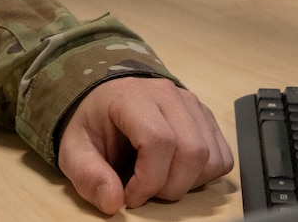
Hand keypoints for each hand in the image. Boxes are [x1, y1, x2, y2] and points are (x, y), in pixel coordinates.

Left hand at [58, 77, 234, 213]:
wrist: (105, 98)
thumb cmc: (93, 123)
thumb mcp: (74, 149)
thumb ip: (88, 175)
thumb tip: (113, 202)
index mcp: (132, 97)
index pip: (159, 141)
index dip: (149, 180)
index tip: (130, 196)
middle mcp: (168, 94)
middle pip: (192, 151)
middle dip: (170, 187)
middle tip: (146, 192)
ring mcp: (191, 103)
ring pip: (211, 156)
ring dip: (188, 183)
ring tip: (160, 181)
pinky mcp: (205, 116)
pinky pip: (222, 156)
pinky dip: (204, 176)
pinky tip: (177, 172)